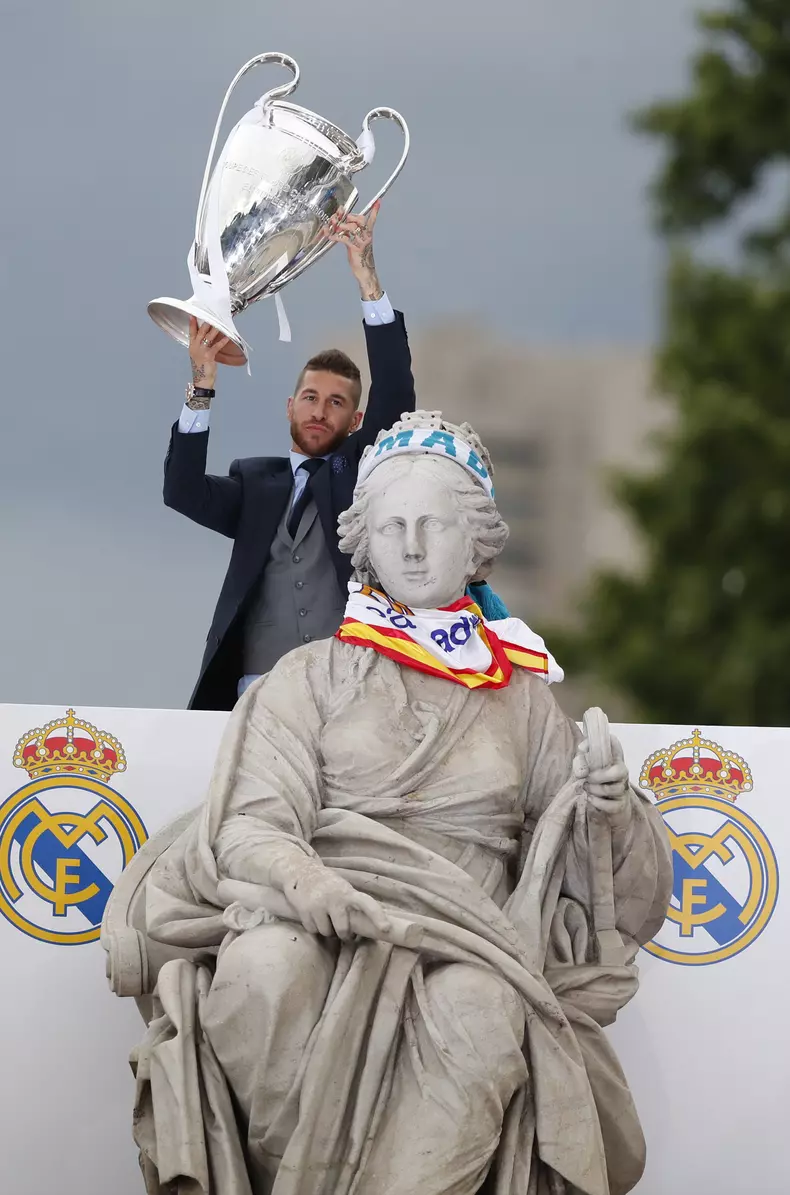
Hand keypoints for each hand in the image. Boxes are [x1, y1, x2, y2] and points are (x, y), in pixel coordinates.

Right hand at [188, 317, 230, 389]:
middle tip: (211, 314)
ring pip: (208, 337)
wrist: (202, 381)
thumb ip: (203, 346)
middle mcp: (195, 347)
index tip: (193, 315)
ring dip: (214, 329)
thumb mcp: (199, 355)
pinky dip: (222, 341)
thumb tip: (210, 337)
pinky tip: (227, 337)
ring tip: (219, 322)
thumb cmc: (202, 369)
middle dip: (205, 323)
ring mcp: (201, 351)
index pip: (191, 333)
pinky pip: (216, 346)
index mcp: (192, 347)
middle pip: (200, 332)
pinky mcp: (208, 356)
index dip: (192, 324)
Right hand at [275, 856, 390, 940]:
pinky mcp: (304, 910)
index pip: (367, 903)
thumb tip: (367, 926)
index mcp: (348, 893)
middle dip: (343, 934)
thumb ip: (352, 904)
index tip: (386, 929)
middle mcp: (334, 898)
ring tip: (325, 918)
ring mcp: (318, 904)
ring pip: (326, 932)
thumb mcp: (343, 889)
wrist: (300, 872)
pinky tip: (313, 916)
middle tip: (344, 932)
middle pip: (343, 929)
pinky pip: (313, 930)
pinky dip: (314, 927)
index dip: (378, 916)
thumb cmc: (328, 885)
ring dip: (327, 930)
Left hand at [321, 202, 382, 300]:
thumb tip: (341, 224)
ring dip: (340, 226)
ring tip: (334, 228)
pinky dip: (335, 236)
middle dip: (349, 217)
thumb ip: (351, 233)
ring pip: (351, 228)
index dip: (375, 211)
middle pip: (360, 220)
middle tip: (339, 219)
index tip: (378, 202)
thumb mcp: (357, 242)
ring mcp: (361, 242)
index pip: (371, 220)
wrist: (364, 271)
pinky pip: (345, 239)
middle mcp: (366, 236)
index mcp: (368, 233)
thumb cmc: (360, 256)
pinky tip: (330, 236)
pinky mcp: (355, 249)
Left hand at [574, 734, 630, 821]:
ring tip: (587, 788)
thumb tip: (582, 772)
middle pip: (619, 771)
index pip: (615, 744)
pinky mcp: (621, 805)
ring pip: (612, 789)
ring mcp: (623, 789)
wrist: (608, 804)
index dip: (606, 741)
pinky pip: (611, 805)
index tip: (592, 747)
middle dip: (599, 776)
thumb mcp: (585, 767)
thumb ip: (581, 762)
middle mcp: (622, 772)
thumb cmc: (596, 781)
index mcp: (614, 759)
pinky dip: (597, 802)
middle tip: (587, 778)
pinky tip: (591, 798)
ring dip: (594, 789)